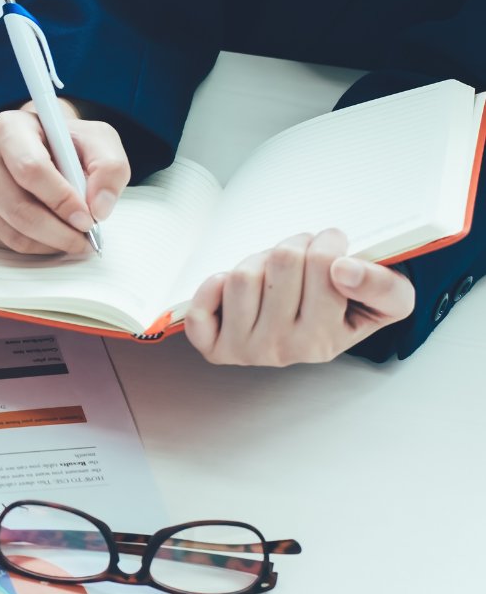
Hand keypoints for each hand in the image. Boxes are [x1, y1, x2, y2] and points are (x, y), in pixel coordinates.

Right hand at [0, 101, 129, 253]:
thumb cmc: (63, 141)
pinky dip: (35, 246)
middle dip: (58, 232)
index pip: (30, 169)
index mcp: (8, 128)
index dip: (61, 199)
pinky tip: (52, 234)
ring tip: (74, 237)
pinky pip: (4, 241)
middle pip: (17, 208)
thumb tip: (99, 208)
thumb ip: (110, 167)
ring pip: (11, 231)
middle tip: (85, 238)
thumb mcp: (97, 140)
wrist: (37, 144)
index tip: (87, 218)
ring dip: (49, 243)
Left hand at [184, 230, 414, 365]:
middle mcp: (286, 350)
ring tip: (275, 272)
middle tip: (303, 257)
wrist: (320, 332)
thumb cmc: (351, 308)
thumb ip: (383, 284)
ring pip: (243, 276)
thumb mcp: (393, 298)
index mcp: (326, 340)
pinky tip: (233, 285)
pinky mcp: (216, 347)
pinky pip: (199, 310)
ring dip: (258, 260)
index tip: (334, 247)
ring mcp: (247, 350)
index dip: (329, 242)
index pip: (324, 264)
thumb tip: (344, 269)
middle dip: (295, 246)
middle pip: (283, 262)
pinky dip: (212, 287)